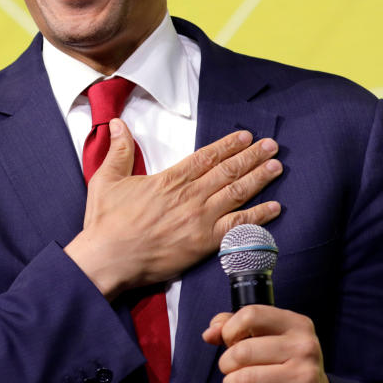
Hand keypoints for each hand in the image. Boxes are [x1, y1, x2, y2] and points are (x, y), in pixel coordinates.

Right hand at [65, 120, 281, 298]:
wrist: (108, 259)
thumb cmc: (106, 223)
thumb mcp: (107, 179)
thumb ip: (118, 150)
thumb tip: (117, 123)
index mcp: (170, 179)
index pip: (206, 156)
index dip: (228, 145)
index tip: (245, 135)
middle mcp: (190, 196)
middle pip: (228, 171)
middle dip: (252, 156)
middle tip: (271, 146)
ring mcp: (200, 220)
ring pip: (237, 193)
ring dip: (259, 179)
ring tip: (276, 167)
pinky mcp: (204, 243)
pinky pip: (238, 228)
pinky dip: (258, 217)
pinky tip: (274, 208)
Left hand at [202, 306, 332, 382]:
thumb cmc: (282, 363)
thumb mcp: (268, 336)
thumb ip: (235, 326)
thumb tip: (210, 333)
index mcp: (298, 325)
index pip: (250, 315)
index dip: (230, 329)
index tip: (231, 340)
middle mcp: (305, 348)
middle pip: (241, 351)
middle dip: (227, 363)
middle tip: (234, 369)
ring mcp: (305, 378)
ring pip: (242, 380)